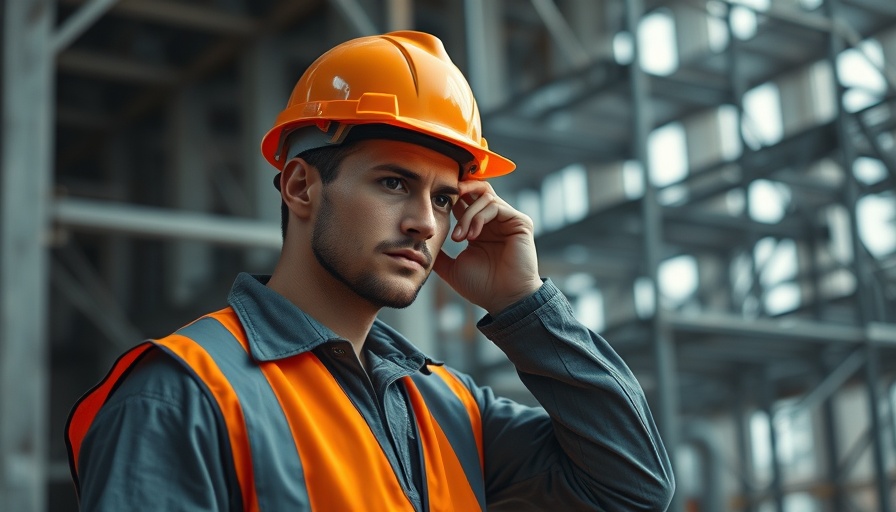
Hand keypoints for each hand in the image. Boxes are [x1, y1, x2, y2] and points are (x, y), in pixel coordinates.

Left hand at [432, 180, 540, 315]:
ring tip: (460, 237)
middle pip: (478, 188)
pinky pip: (495, 206)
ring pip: (484, 197)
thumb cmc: (481, 286)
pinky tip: (472, 236)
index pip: (466, 200)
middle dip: (460, 189)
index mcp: (479, 228)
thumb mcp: (451, 267)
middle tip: (446, 200)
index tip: (435, 203)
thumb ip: (439, 253)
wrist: (503, 300)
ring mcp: (508, 220)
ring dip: (467, 215)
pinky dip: (479, 218)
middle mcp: (495, 220)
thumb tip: (418, 246)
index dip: (451, 197)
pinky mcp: (520, 222)